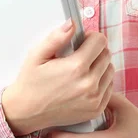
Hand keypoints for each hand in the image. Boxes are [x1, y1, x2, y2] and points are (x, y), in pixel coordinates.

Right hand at [2, 19, 114, 135]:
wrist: (27, 112)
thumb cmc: (31, 83)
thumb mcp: (37, 55)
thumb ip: (56, 38)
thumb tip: (72, 24)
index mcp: (76, 67)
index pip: (100, 41)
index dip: (91, 37)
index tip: (82, 41)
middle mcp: (89, 84)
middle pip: (107, 54)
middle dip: (96, 50)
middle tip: (80, 54)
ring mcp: (94, 98)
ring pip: (110, 70)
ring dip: (100, 65)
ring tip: (82, 69)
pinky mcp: (97, 108)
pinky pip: (109, 87)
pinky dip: (101, 81)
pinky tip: (85, 82)